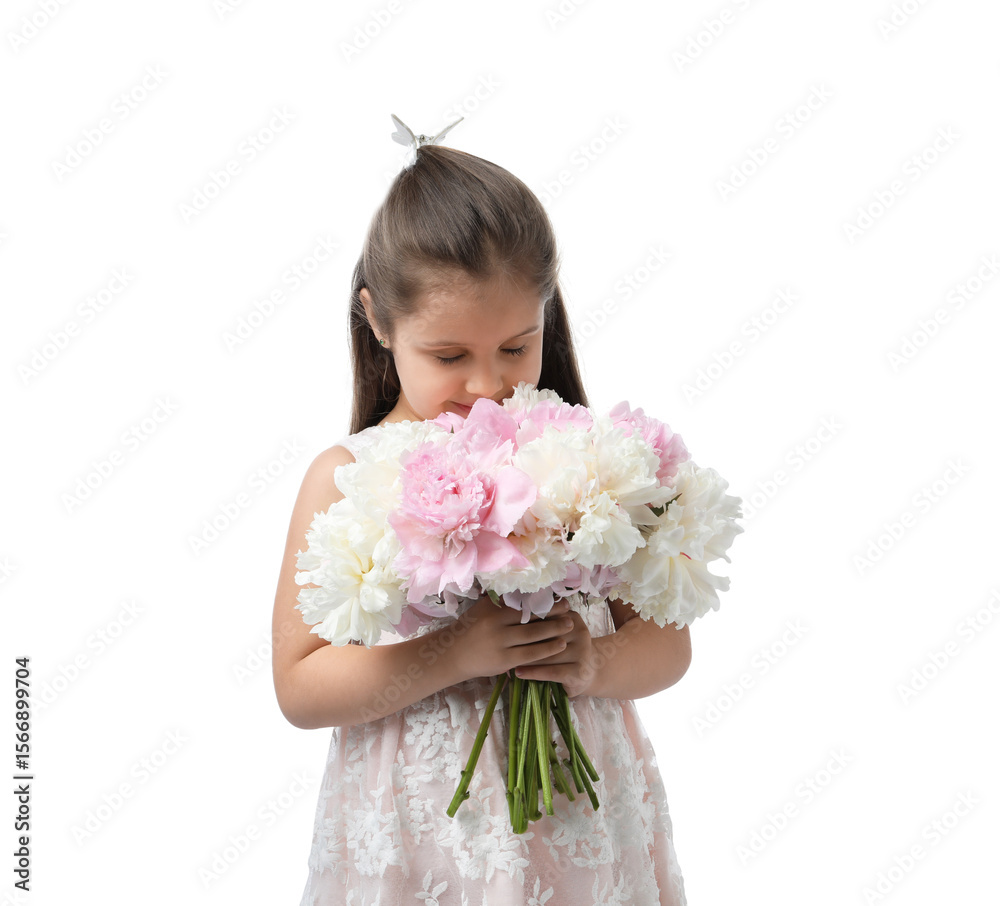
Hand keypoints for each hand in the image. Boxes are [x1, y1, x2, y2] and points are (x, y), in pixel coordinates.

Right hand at [449, 594, 575, 682]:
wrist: (452, 655)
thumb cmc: (471, 629)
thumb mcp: (482, 610)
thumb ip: (501, 602)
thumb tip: (526, 590)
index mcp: (492, 609)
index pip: (523, 602)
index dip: (542, 600)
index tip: (558, 596)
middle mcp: (496, 624)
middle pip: (530, 617)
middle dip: (553, 613)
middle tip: (569, 609)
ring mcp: (501, 643)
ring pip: (533, 635)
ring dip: (554, 630)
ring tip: (570, 625)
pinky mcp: (504, 661)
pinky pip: (530, 654)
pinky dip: (547, 649)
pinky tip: (560, 645)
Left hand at [507, 606, 595, 698]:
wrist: (590, 671)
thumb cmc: (565, 648)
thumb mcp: (558, 631)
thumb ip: (542, 621)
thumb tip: (511, 610)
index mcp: (573, 618)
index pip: (547, 616)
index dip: (526, 620)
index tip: (505, 623)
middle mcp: (580, 632)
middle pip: (547, 634)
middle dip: (524, 638)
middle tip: (503, 641)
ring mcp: (582, 653)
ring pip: (547, 654)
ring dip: (525, 657)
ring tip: (506, 658)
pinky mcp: (578, 672)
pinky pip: (551, 671)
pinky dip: (533, 672)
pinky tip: (518, 672)